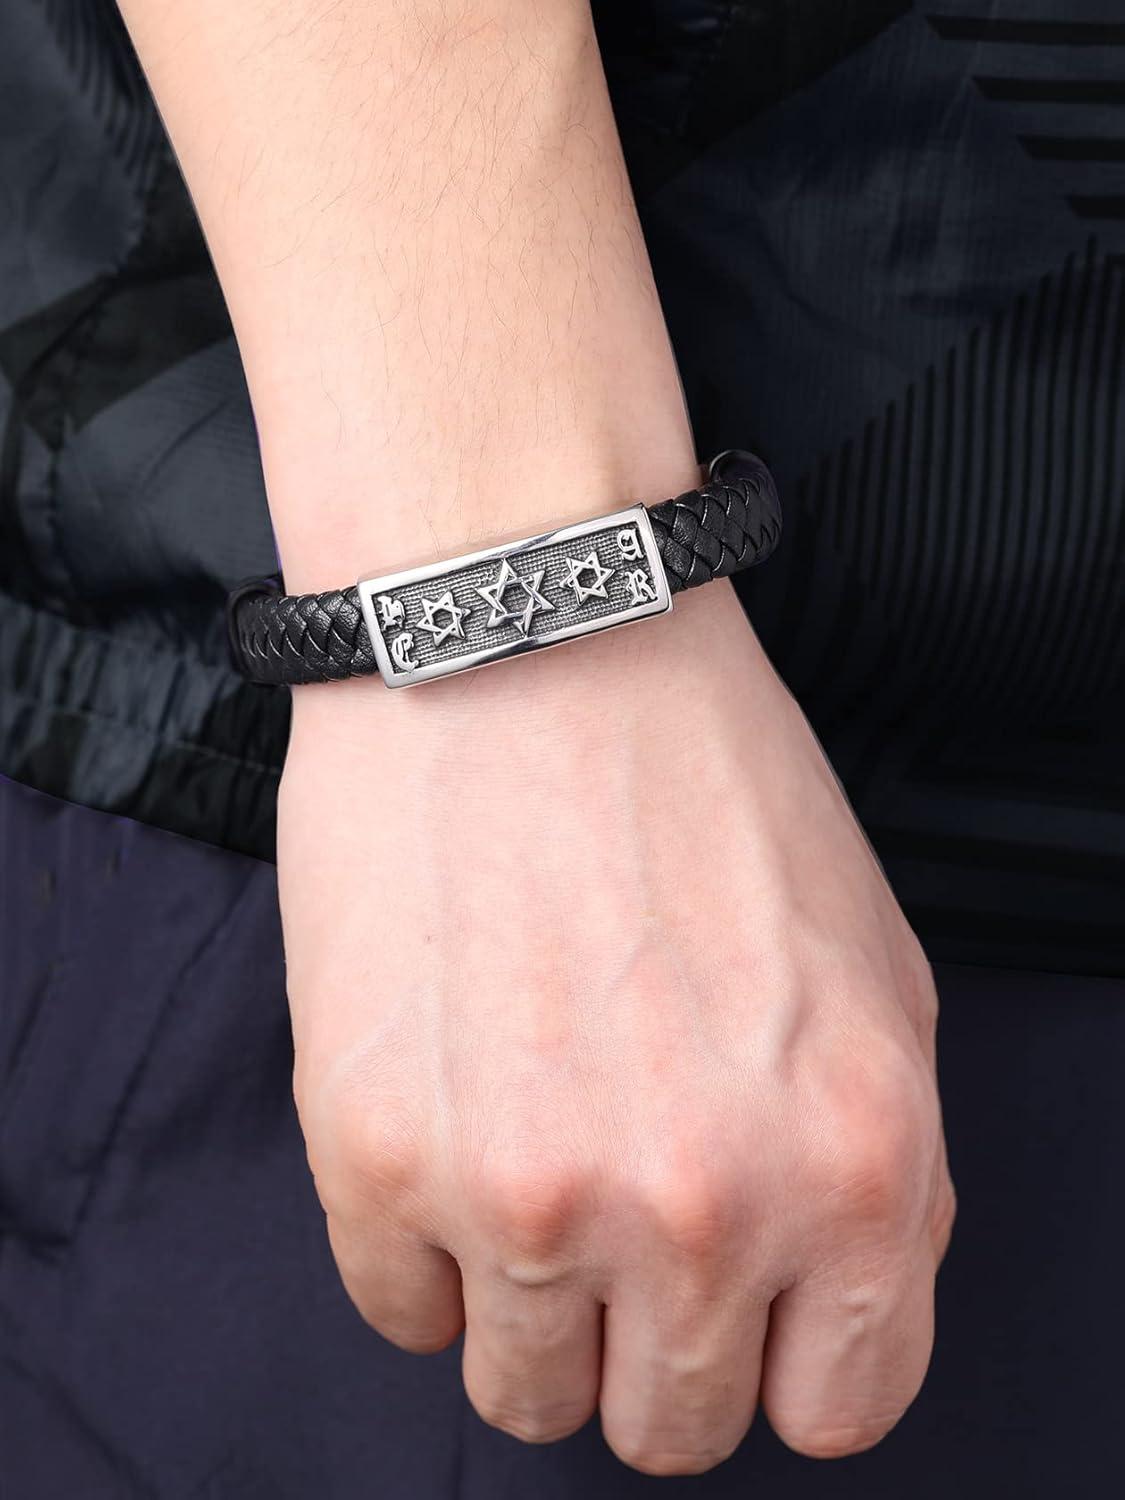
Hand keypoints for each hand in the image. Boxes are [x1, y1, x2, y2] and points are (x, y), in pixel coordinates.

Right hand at [278, 581, 954, 1474]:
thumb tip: (824, 1307)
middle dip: (654, 1339)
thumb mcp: (876, 977)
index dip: (785, 1357)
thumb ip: (878, 1173)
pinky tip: (447, 1126)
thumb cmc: (705, 784)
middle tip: (622, 1220)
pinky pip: (401, 1313)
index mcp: (853, 1167)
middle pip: (671, 1422)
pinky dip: (425, 1250)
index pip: (834, 1407)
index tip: (742, 1307)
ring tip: (527, 1165)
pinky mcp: (372, 1155)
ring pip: (525, 1397)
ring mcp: (525, 1192)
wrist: (526, 640)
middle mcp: (699, 1208)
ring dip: (533, 1308)